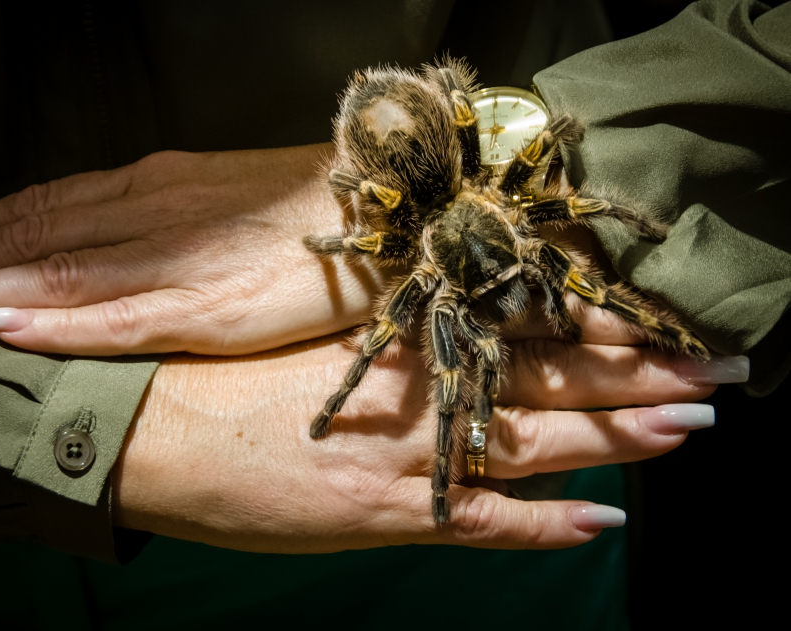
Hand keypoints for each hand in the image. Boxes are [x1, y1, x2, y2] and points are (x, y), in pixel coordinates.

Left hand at [0, 145, 387, 354]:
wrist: (397, 203)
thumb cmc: (313, 208)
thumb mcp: (222, 201)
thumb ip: (162, 225)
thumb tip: (108, 251)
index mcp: (156, 188)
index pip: (40, 208)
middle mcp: (153, 212)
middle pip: (30, 235)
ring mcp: (179, 257)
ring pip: (57, 272)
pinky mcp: (213, 304)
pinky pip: (120, 315)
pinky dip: (55, 323)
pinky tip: (0, 329)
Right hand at [112, 308, 727, 552]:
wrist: (158, 426)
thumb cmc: (225, 372)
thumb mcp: (313, 336)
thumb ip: (386, 334)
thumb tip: (441, 317)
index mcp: (398, 337)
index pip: (520, 323)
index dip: (595, 322)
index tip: (658, 314)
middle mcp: (416, 388)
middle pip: (548, 378)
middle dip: (637, 375)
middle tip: (715, 367)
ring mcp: (407, 454)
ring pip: (534, 443)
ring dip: (617, 439)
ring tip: (690, 425)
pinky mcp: (381, 511)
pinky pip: (479, 521)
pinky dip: (540, 524)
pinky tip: (598, 522)